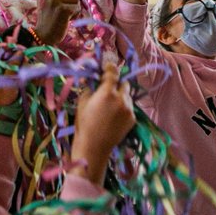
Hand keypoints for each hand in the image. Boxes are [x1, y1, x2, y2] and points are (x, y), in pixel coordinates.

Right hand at [35, 0, 79, 44]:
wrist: (43, 36)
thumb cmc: (47, 20)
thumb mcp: (46, 2)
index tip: (60, 1)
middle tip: (64, 9)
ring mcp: (54, 1)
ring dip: (74, 6)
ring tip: (65, 14)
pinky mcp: (62, 9)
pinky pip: (77, 7)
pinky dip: (75, 14)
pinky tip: (68, 19)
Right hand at [70, 60, 134, 184]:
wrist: (94, 147)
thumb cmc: (84, 124)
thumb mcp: (82, 102)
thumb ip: (90, 87)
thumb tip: (93, 78)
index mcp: (107, 92)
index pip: (113, 72)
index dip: (110, 67)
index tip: (107, 67)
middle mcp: (121, 98)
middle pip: (124, 83)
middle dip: (117, 84)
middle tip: (108, 90)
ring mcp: (129, 109)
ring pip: (127, 96)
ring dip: (120, 96)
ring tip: (110, 106)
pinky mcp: (132, 119)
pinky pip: (129, 107)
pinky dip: (123, 108)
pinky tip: (113, 117)